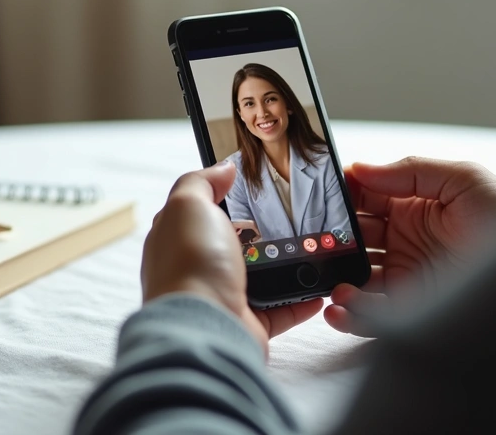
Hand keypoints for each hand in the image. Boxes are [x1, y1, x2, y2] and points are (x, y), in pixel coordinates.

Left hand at [143, 162, 323, 353]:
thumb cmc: (189, 265)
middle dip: (260, 232)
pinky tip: (318, 286)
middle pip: (234, 243)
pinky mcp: (246, 322)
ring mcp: (221, 296)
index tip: (251, 186)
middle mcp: (197, 267)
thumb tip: (223, 168)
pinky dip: (300, 300)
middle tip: (289, 217)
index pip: (200, 210)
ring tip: (310, 246)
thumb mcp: (188, 204)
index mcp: (178, 237)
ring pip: (259, 276)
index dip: (222, 196)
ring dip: (285, 265)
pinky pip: (280, 309)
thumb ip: (202, 182)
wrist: (202, 327)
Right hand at [326, 157, 495, 335]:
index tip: (320, 196)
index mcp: (413, 207)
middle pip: (352, 239)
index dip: (341, 197)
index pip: (363, 199)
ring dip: (334, 275)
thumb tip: (360, 169)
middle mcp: (405, 242)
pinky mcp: (411, 311)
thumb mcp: (464, 179)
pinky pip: (371, 315)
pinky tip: (342, 304)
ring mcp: (406, 277)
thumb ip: (410, 171)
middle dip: (329, 238)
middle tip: (314, 238)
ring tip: (324, 273)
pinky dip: (350, 312)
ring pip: (355, 277)